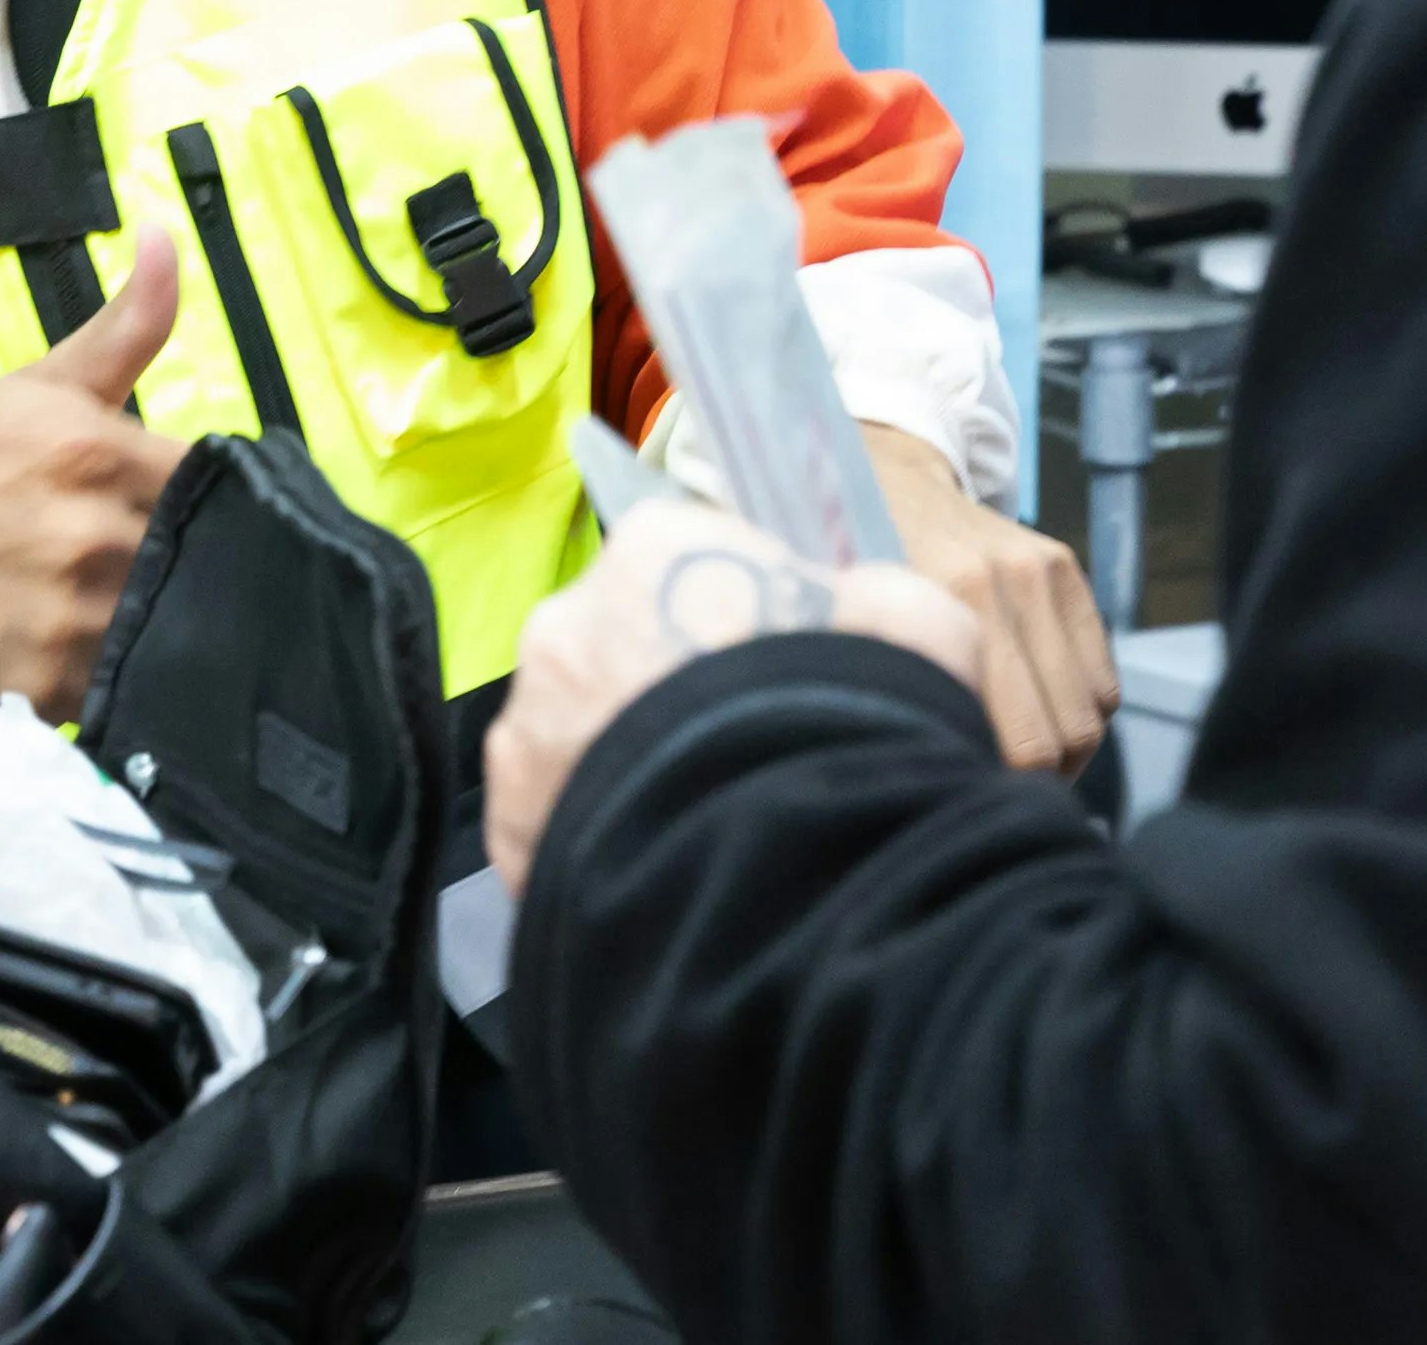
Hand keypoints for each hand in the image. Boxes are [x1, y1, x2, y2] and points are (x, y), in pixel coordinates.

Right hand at [0, 233, 191, 714]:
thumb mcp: (34, 389)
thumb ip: (124, 325)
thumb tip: (165, 237)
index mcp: (95, 451)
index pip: (211, 477)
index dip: (202, 492)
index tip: (177, 502)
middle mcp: (93, 535)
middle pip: (200, 549)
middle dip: (186, 552)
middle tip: (148, 554)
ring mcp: (77, 617)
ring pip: (176, 615)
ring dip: (164, 612)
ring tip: (126, 601)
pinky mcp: (60, 687)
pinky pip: (136, 678)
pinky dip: (130, 665)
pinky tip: (101, 647)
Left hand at [486, 500, 976, 889]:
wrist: (792, 859)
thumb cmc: (857, 716)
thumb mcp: (914, 624)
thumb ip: (867, 605)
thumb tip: (855, 610)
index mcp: (657, 549)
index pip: (687, 567)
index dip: (739, 624)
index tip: (778, 677)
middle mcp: (569, 623)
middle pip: (621, 652)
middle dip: (668, 697)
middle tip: (741, 760)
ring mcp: (530, 728)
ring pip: (579, 742)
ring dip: (628, 775)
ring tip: (703, 833)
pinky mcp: (512, 829)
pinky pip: (556, 830)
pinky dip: (600, 850)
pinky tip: (663, 879)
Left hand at [861, 420, 1118, 774]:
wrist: (887, 478)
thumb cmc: (857, 572)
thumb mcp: (860, 634)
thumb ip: (905, 698)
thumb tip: (938, 786)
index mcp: (952, 604)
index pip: (1020, 742)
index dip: (1003, 786)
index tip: (975, 796)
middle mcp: (1008, 585)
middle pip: (1065, 733)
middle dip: (1039, 779)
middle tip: (999, 786)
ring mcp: (1044, 574)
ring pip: (1092, 709)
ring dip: (1066, 751)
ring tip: (1024, 760)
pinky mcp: (1067, 568)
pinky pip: (1102, 675)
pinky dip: (1081, 711)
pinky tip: (1042, 718)